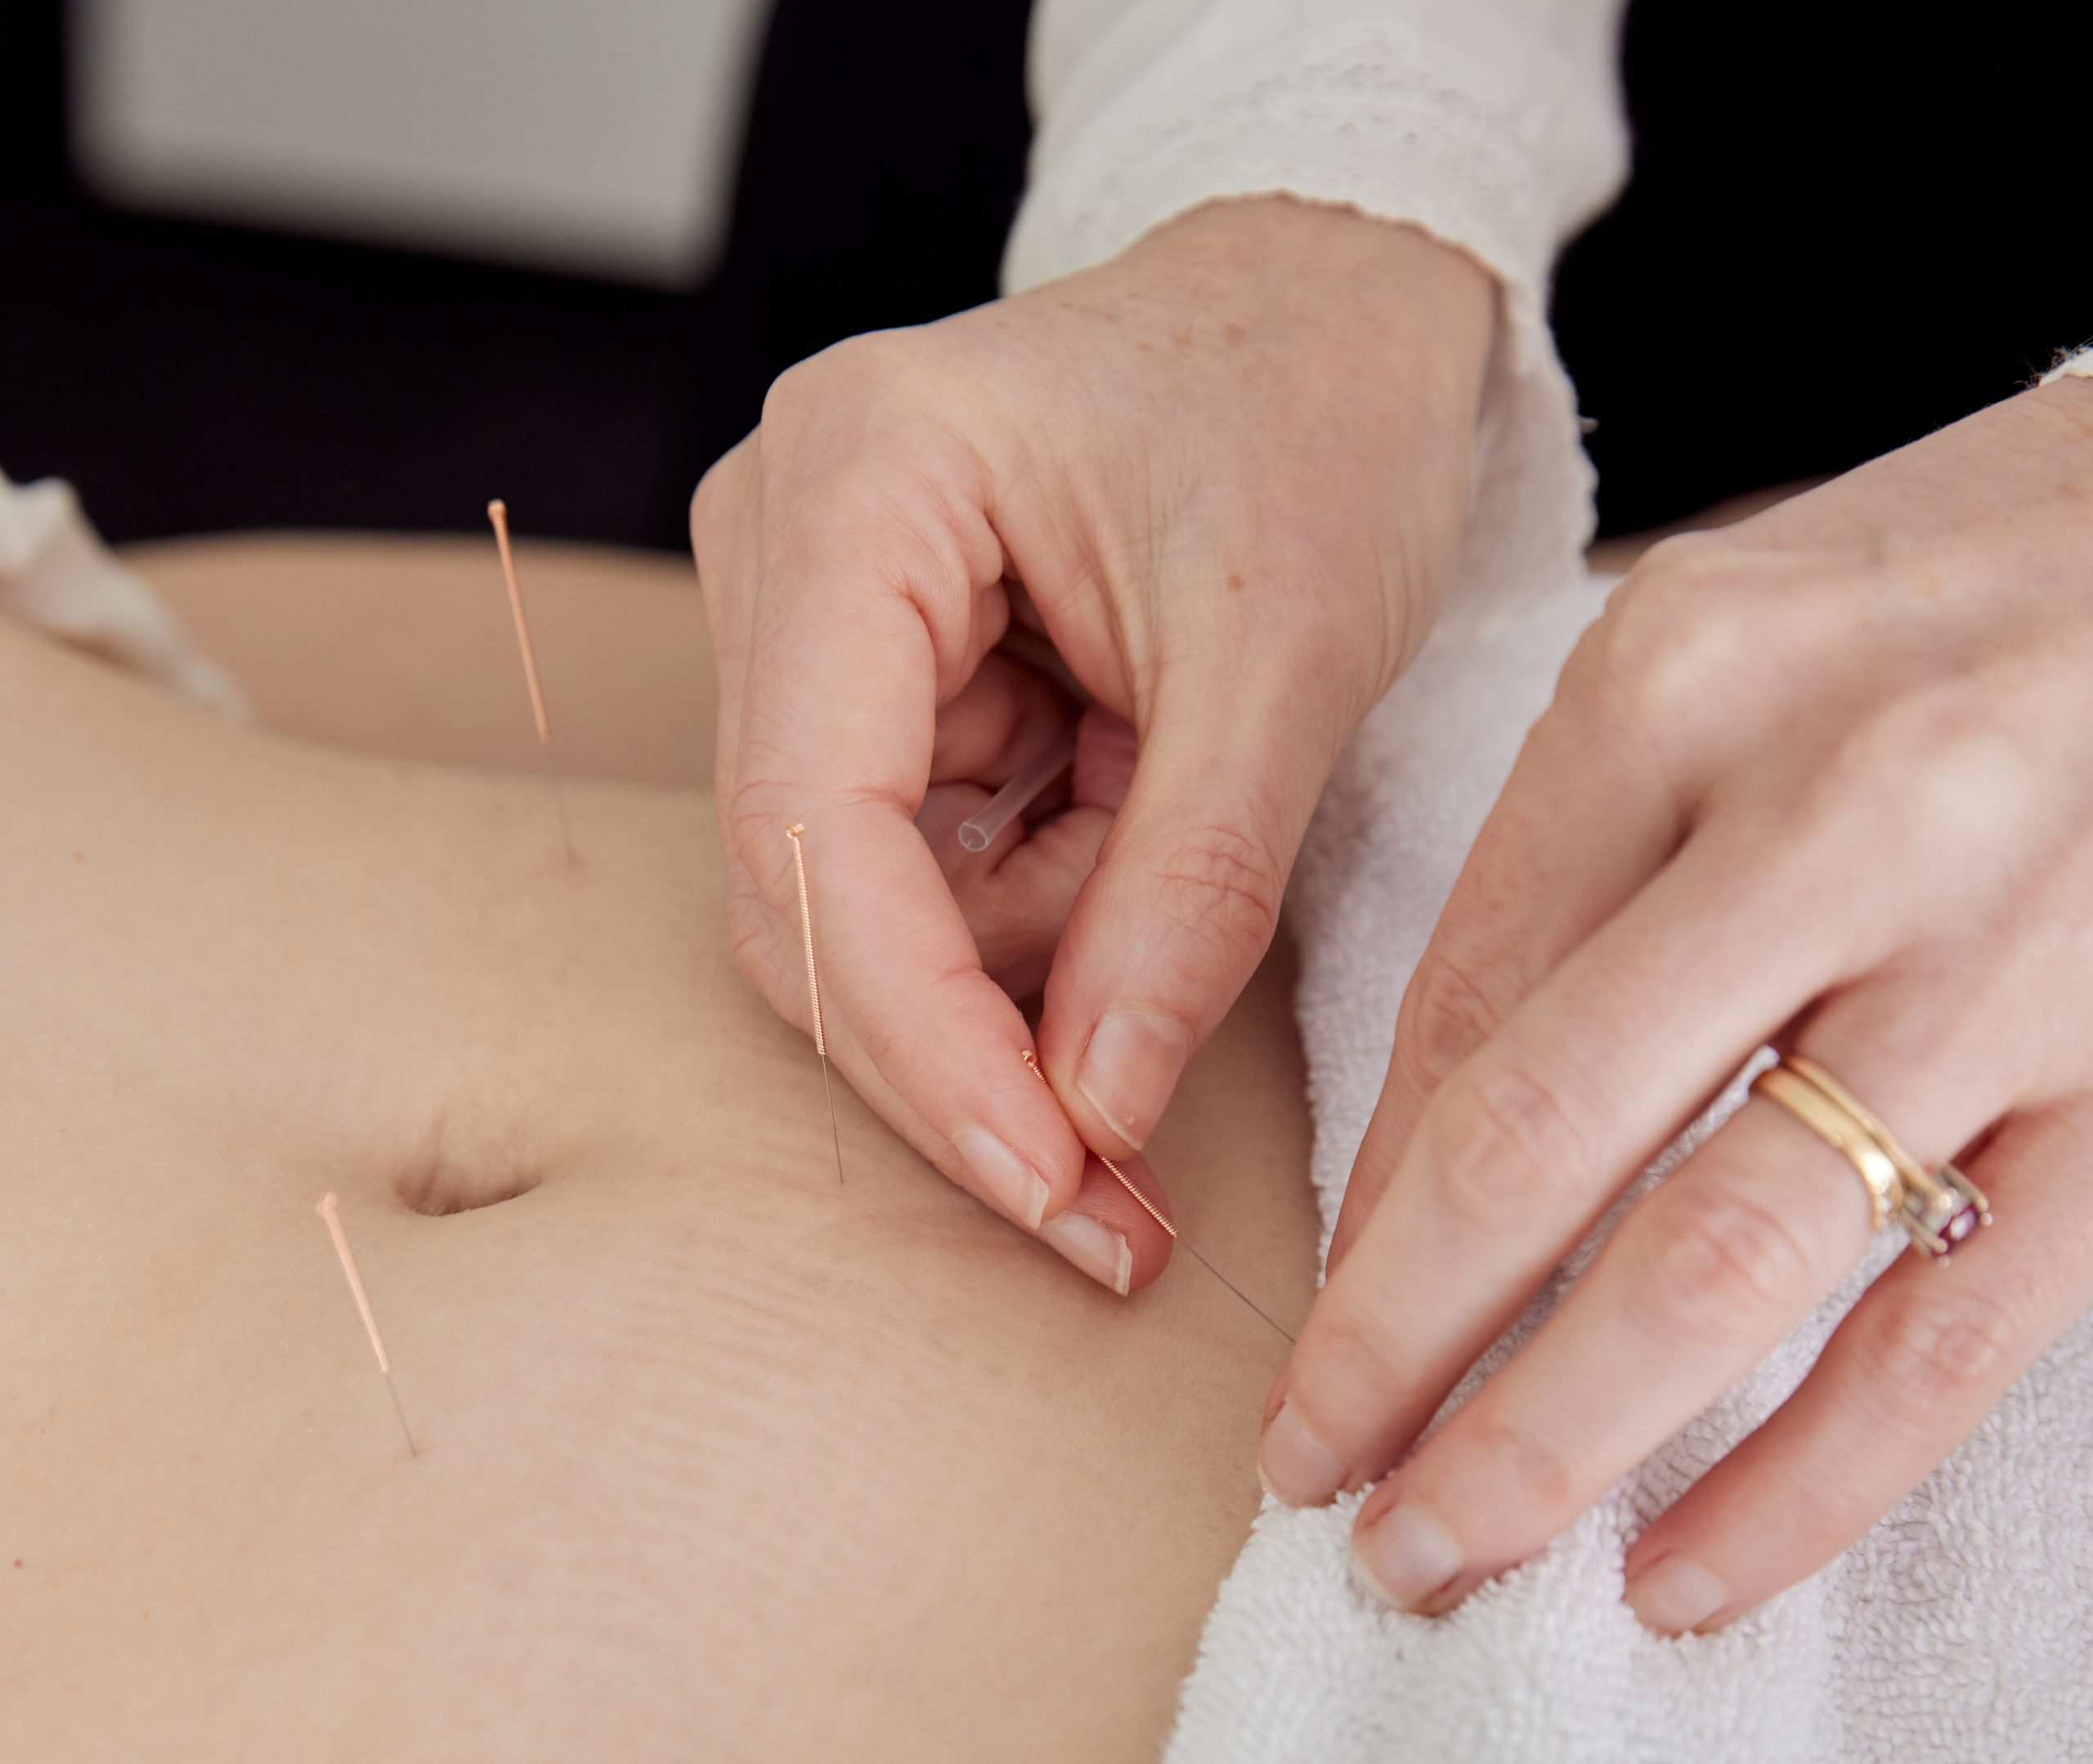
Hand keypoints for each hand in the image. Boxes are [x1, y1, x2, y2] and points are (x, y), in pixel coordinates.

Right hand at [693, 198, 1493, 1287]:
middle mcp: (788, 554)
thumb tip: (1095, 1117)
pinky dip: (1054, 899)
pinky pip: (937, 868)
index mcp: (853, 487)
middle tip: (1120, 1204)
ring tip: (1189, 810)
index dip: (919, 1034)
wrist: (1335, 307)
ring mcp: (819, 623)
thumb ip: (1187, 893)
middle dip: (975, 1046)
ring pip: (880, 903)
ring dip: (1045, 945)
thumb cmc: (1319, 410)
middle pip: (815, 890)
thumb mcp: (1288, 655)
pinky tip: (1144, 797)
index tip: (1052, 1181)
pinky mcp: (879, 681)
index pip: (810, 824)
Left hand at [1258, 375, 2092, 1629]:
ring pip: (1729, 1262)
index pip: (1461, 1005)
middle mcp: (1827, 813)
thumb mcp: (1709, 651)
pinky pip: (1954, 1328)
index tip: (1313, 1339)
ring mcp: (1999, 953)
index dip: (1364, 1209)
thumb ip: (1572, 876)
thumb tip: (1433, 1156)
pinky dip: (1807, 1483)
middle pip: (1548, 1144)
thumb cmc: (1940, 585)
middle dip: (1400, 1350)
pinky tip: (1690, 1575)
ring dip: (1557, 1442)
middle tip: (1317, 1485)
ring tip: (1442, 1556)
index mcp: (1674, 686)